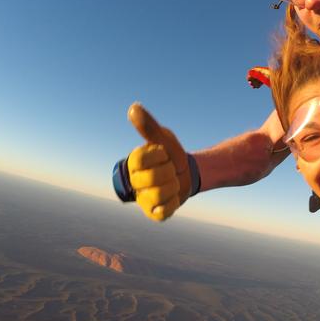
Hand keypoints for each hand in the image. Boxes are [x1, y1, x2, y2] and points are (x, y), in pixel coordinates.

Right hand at [126, 103, 190, 220]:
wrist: (186, 172)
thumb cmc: (171, 153)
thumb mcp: (163, 138)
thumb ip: (149, 126)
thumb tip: (134, 108)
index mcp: (133, 162)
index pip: (140, 159)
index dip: (158, 155)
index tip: (164, 153)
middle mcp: (134, 181)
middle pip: (151, 179)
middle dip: (169, 171)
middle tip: (170, 169)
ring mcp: (142, 198)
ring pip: (158, 196)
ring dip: (173, 186)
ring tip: (172, 181)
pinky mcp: (153, 213)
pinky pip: (163, 212)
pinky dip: (174, 202)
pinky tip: (173, 195)